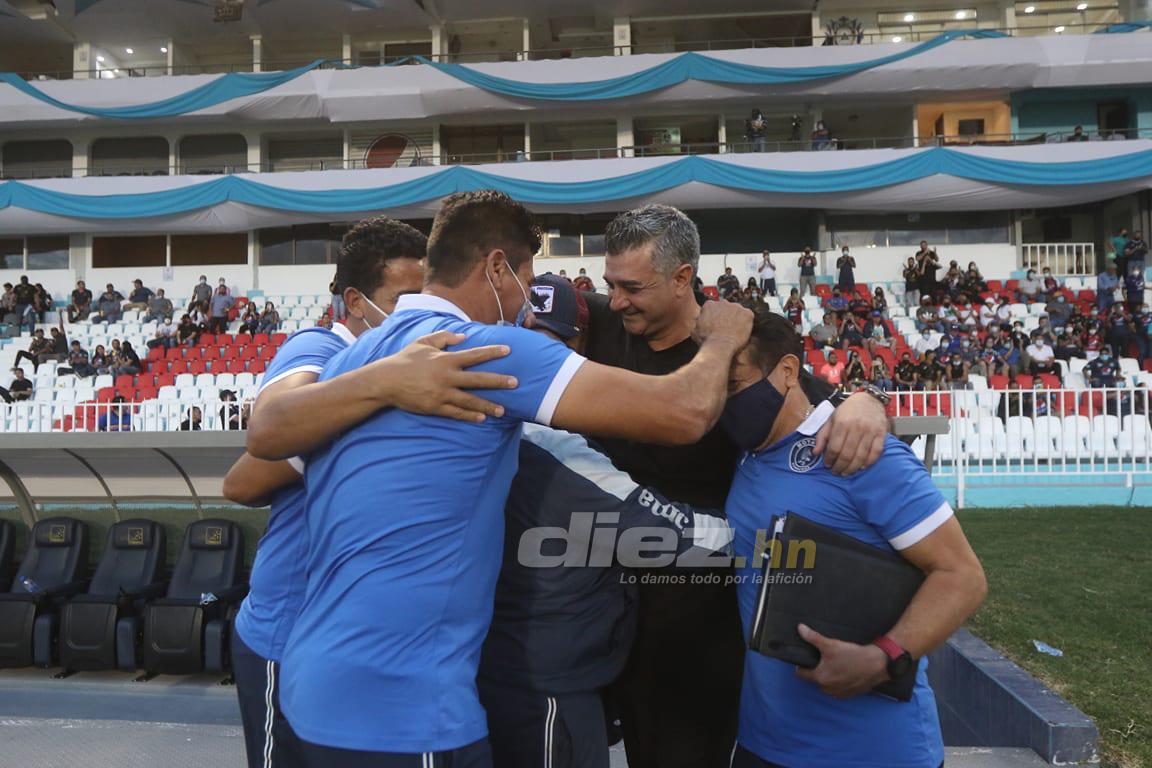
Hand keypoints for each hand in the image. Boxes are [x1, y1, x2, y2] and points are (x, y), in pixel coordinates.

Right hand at [378, 331, 517, 422]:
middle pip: (477, 379)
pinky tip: (481, 418)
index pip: (474, 355)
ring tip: (503, 410)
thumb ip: (444, 337)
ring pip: (469, 401)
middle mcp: (446, 377)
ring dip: (487, 406)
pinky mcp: (435, 408)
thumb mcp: (423, 342)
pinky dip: (469, 416)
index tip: (508, 350)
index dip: (492, 352)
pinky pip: (455, 413)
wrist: (385, 381)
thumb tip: (464, 336)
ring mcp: (441, 394)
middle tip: (515, 382)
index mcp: (445, 360)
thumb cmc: (405, 359)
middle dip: (498, 381)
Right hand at [694, 301, 752, 348]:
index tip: (718, 324)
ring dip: (737, 319)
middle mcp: (723, 302)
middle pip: (727, 307)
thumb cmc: (707, 340)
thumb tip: (699, 318)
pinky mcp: (747, 313)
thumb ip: (698, 321)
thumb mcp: (695, 330)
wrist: (720, 345)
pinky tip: (742, 332)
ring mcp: (736, 306)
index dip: (716, 317)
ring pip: (738, 311)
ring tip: (735, 332)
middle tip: (727, 328)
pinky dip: (747, 323)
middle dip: (727, 316)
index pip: (714, 308)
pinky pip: (748, 316)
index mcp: (709, 304)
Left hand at [794, 624, 889, 698]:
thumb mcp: (830, 644)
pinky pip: (839, 689)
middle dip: (817, 670)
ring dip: (829, 677)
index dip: (802, 665)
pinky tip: (846, 671)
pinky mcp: (850, 694)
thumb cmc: (852, 655)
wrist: (877, 664)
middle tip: (824, 659)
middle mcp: (828, 689)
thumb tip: (800, 628)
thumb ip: (812, 637)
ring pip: (827, 685)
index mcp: (820, 678)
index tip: (807, 658)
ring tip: (836, 664)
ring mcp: (839, 693)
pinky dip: (840, 682)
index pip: (801, 674)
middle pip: (815, 679)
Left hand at [813, 391, 886, 474]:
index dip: (830, 459)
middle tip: (836, 472)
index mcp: (842, 423)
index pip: (834, 447)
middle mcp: (856, 427)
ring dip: (852, 468)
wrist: (869, 399)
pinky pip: (876, 452)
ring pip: (861, 456)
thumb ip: (822, 436)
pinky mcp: (881, 434)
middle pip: (847, 454)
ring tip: (846, 473)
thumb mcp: (831, 419)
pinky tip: (862, 467)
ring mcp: (870, 431)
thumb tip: (815, 453)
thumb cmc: (847, 410)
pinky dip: (869, 462)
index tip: (827, 464)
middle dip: (840, 466)